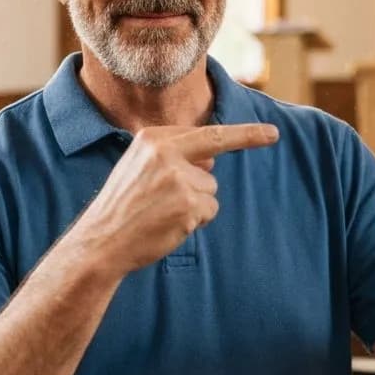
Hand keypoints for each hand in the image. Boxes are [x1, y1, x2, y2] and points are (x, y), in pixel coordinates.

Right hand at [79, 123, 278, 275]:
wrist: (101, 242)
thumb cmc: (122, 207)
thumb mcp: (138, 169)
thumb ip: (173, 158)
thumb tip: (211, 161)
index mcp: (153, 139)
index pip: (205, 132)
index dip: (241, 132)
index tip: (268, 132)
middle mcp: (166, 152)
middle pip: (218, 145)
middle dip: (250, 137)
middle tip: (273, 135)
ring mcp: (179, 178)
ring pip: (210, 188)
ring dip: (195, 203)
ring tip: (163, 213)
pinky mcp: (188, 204)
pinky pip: (209, 210)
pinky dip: (195, 221)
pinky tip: (169, 225)